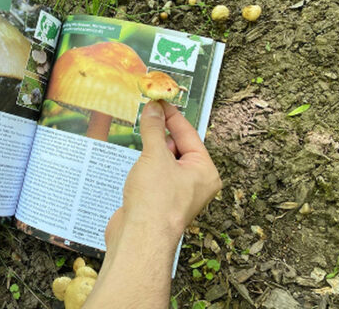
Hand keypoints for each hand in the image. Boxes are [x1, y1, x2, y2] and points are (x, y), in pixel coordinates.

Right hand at [112, 100, 221, 243]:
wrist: (140, 237)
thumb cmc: (155, 201)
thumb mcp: (154, 156)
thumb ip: (153, 129)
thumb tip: (153, 108)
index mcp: (204, 171)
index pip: (189, 134)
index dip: (172, 116)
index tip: (158, 101)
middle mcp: (195, 183)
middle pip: (178, 147)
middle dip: (161, 133)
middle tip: (146, 115)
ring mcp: (177, 194)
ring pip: (164, 162)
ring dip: (151, 150)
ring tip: (139, 136)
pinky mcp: (159, 202)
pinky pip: (154, 175)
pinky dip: (144, 166)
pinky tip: (134, 161)